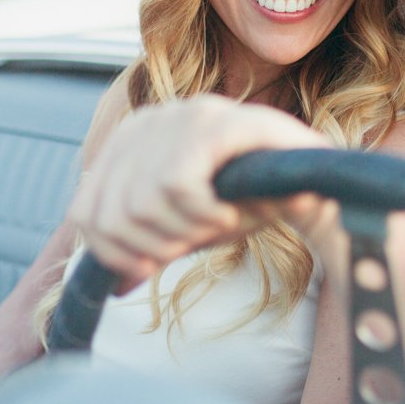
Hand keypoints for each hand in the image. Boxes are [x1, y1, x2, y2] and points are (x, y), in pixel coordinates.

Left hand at [68, 95, 328, 287]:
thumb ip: (147, 246)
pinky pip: (179, 190)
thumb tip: (115, 287)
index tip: (152, 265)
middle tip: (198, 241)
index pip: (84, 212)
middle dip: (155, 248)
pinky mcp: (210, 123)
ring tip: (218, 222)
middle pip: (107, 217)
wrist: (320, 180)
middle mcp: (146, 121)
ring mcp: (177, 117)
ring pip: (141, 207)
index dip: (115, 255)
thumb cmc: (252, 201)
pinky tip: (230, 212)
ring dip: (186, 233)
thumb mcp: (188, 228)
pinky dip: (204, 216)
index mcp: (129, 142)